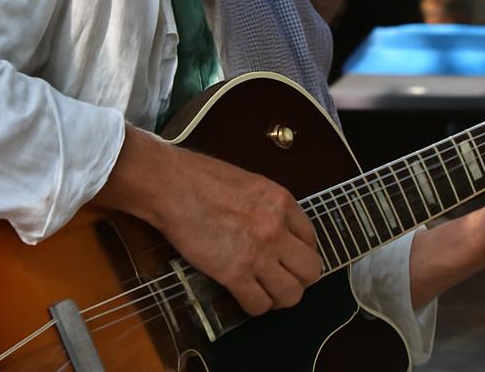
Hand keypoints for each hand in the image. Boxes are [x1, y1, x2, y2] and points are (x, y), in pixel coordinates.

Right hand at [100, 128, 321, 315]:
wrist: (173, 185)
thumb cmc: (202, 179)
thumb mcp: (250, 183)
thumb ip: (268, 207)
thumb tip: (276, 229)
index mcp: (282, 201)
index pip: (311, 239)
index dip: (301, 253)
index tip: (289, 259)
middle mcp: (277, 227)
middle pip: (311, 270)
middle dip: (299, 279)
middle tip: (281, 279)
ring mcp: (258, 252)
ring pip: (291, 294)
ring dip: (279, 298)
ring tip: (265, 291)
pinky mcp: (234, 273)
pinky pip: (258, 304)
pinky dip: (254, 305)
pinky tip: (244, 295)